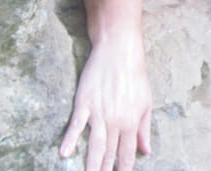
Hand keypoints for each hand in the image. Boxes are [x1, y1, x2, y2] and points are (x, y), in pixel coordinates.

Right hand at [60, 37, 151, 170]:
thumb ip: (144, 129)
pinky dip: (70, 140)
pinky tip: (64, 153)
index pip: (126, 153)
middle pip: (109, 153)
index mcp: (131, 121)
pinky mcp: (84, 103)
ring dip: (91, 164)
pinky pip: (76, 125)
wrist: (119, 52)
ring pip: (95, 145)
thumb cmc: (135, 76)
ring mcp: (98, 113)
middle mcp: (115, 121)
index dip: (123, 169)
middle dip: (105, 170)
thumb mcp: (146, 102)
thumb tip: (145, 151)